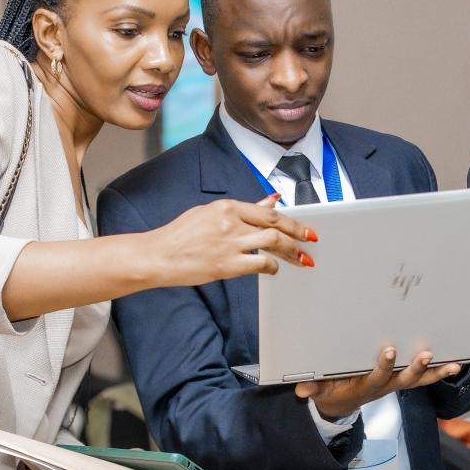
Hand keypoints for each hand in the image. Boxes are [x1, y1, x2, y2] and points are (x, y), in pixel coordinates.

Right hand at [150, 194, 316, 284]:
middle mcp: (231, 222)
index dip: (290, 220)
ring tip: (302, 259)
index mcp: (227, 207)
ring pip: (273, 243)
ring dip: (292, 252)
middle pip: (275, 226)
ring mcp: (230, 244)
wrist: (158, 255)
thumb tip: (270, 201)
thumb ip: (242, 210)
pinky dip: (272, 267)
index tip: (303, 227)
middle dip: (298, 234)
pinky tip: (275, 269)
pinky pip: (260, 264)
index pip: (268, 211)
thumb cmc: (180, 235)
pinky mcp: (227, 265)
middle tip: (311, 241)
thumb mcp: (210, 214)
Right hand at [294, 347, 461, 418]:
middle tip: (425, 354)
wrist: (342, 404)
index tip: (388, 351)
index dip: (383, 366)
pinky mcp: (403, 380)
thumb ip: (313, 389)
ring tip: (454, 364)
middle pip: (404, 380)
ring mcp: (396, 385)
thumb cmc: (331, 390)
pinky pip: (424, 378)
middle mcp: (385, 387)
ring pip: (419, 380)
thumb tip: (301, 391)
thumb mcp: (320, 391)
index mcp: (366, 386)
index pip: (376, 377)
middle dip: (415, 368)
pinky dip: (439, 373)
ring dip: (436, 373)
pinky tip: (456, 364)